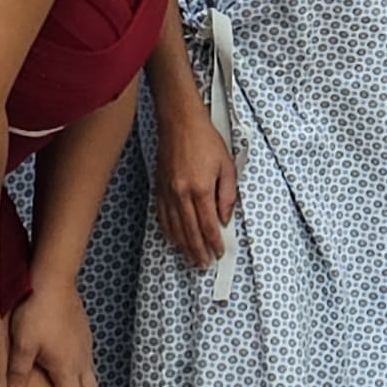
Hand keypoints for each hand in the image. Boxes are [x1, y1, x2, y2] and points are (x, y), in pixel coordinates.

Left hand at [9, 277, 103, 386]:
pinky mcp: (84, 337)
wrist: (54, 281)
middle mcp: (80, 363)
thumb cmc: (34, 312)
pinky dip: (91, 382)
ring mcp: (84, 349)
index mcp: (65, 368)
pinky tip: (86, 380)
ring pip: (93, 382)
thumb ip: (18, 374)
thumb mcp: (21, 345)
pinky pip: (89, 367)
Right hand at [155, 99, 238, 264]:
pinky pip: (162, 217)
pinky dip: (168, 232)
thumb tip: (224, 218)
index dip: (214, 242)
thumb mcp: (227, 165)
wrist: (180, 122)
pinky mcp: (159, 188)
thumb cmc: (205, 140)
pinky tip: (174, 240)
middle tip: (203, 265)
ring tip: (191, 258)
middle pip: (190, 231)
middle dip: (198, 251)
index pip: (208, 225)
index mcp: (201, 189)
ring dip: (183, 246)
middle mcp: (181, 194)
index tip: (218, 253)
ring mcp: (167, 192)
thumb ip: (228, 195)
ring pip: (175, 228)